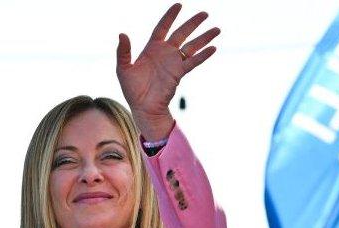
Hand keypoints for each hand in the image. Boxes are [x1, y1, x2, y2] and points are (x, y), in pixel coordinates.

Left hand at [116, 3, 219, 139]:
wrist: (143, 107)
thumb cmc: (132, 89)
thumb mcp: (123, 69)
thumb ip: (123, 51)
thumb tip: (122, 34)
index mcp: (152, 48)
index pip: (162, 27)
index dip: (170, 16)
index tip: (179, 5)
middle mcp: (165, 53)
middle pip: (181, 33)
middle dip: (193, 23)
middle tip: (205, 13)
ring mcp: (174, 62)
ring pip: (192, 46)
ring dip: (204, 38)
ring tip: (217, 29)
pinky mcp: (179, 73)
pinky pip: (193, 62)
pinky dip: (203, 55)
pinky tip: (213, 48)